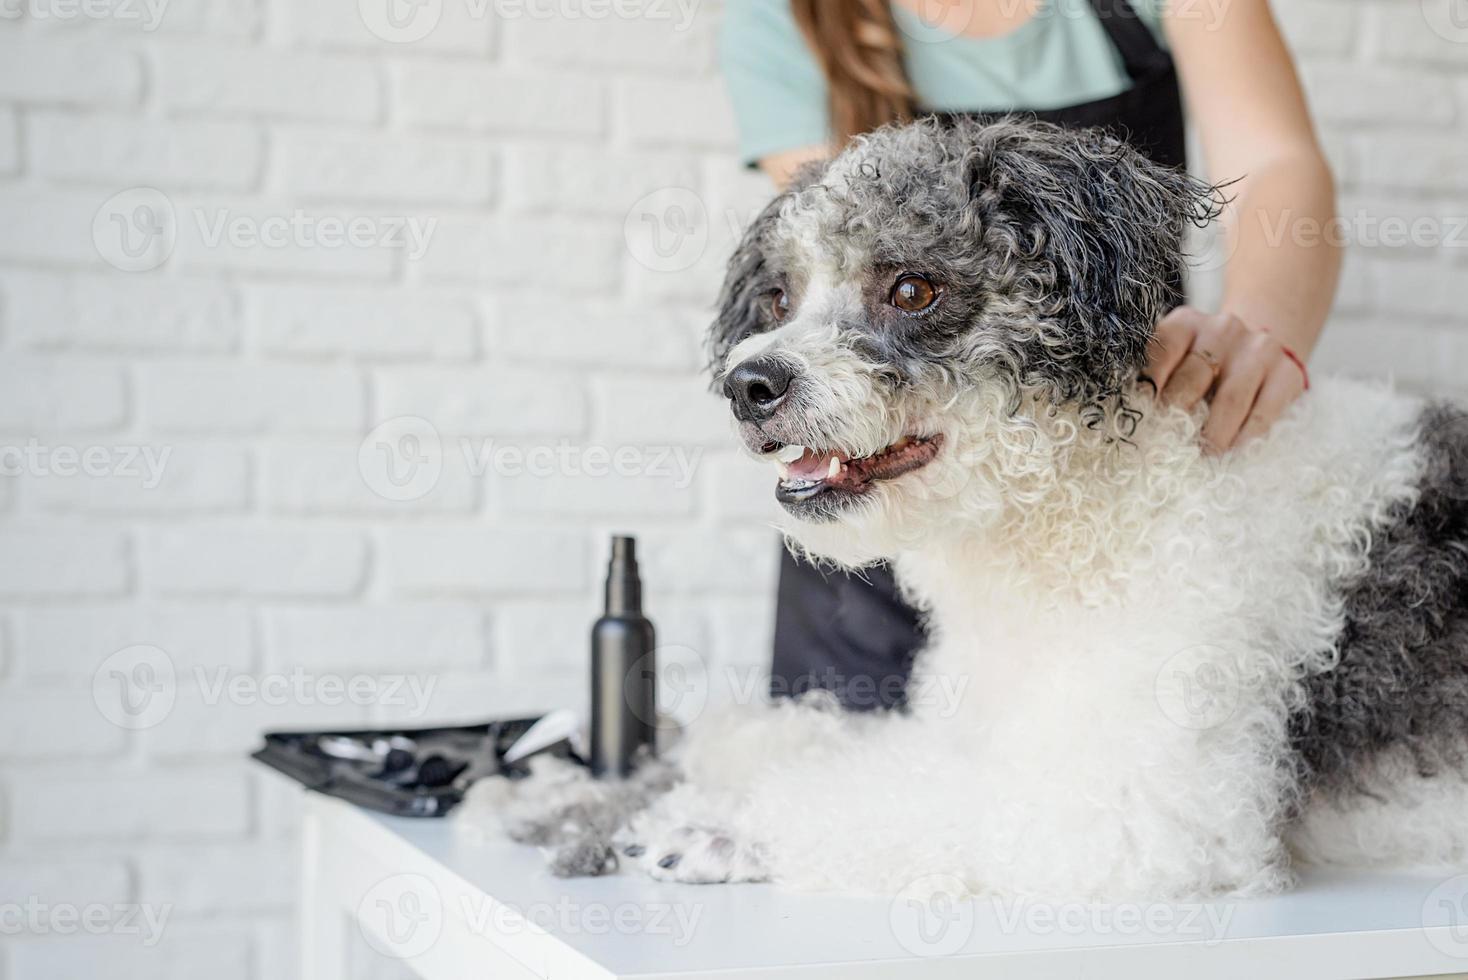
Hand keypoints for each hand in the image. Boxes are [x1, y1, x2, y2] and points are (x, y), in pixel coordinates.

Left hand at [1144, 307, 1307, 453]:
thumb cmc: (1203, 360)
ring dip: (1212, 433)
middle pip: (1194, 376)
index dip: (1150, 384)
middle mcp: (1222, 330)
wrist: (1259, 347)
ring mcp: (1258, 350)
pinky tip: (1232, 451)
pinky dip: (1244, 437)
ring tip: (1201, 455)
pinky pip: (1263, 413)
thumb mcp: (1177, 356)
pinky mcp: (1286, 375)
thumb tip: (1136, 417)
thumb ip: (1158, 377)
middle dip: (1177, 415)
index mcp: (1186, 323)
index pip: (1163, 350)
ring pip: (1230, 399)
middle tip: (1165, 446)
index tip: (1140, 414)